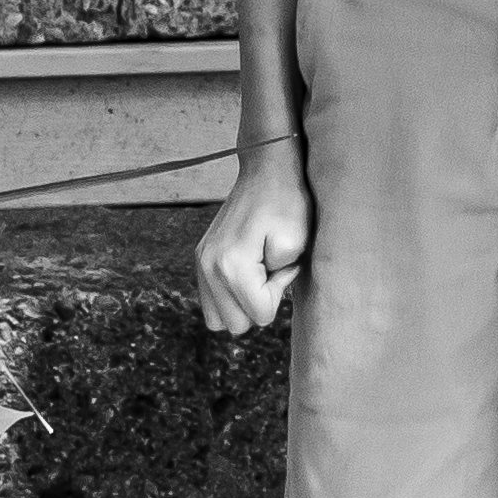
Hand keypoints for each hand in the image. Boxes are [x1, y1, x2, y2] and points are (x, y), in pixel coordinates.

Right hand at [194, 138, 311, 334]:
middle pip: (237, 325)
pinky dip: (230, 294)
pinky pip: (211, 302)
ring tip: (258, 273)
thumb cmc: (287, 204)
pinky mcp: (201, 258)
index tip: (283, 264)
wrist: (266, 171)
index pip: (260, 316)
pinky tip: (247, 270)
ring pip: (220, 319)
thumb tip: (261, 298)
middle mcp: (209, 267)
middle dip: (260, 303)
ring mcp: (201, 263)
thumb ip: (280, 281)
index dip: (279, 293)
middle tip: (271, 269)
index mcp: (232, 266)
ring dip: (243, 303)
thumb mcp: (296, 242)